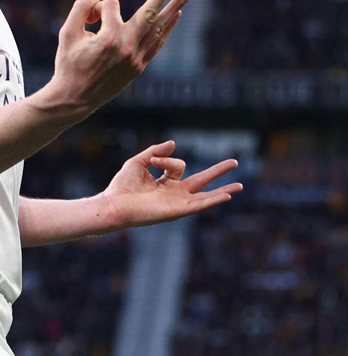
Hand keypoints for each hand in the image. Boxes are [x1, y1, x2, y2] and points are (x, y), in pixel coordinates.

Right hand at [47, 0, 189, 117]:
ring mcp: (135, 59)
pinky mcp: (138, 68)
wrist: (74, 99)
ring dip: (172, 11)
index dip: (97, 8)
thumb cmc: (68, 65)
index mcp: (108, 38)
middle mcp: (126, 47)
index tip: (88, 20)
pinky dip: (165, 30)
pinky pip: (156, 45)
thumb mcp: (67, 33)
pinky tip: (175, 18)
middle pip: (148, 13)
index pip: (110, 6)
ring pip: (157, 29)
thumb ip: (80, 8)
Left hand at [100, 141, 242, 229]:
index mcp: (166, 183)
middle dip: (219, 172)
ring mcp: (177, 204)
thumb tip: (174, 143)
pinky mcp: (176, 212)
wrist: (114, 204)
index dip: (166, 160)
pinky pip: (198, 205)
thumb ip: (156, 152)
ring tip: (240, 186)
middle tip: (235, 162)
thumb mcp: (139, 161)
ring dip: (223, 190)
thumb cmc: (122, 185)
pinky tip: (226, 197)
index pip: (179, 165)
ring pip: (205, 196)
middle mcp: (174, 194)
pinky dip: (212, 201)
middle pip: (202, 181)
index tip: (152, 162)